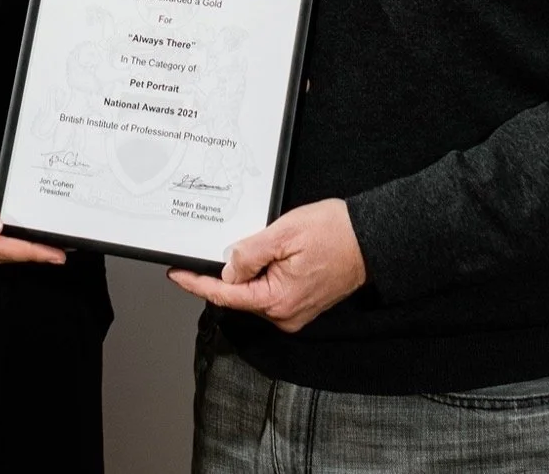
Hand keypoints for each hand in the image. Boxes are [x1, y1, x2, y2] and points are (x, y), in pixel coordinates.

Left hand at [167, 198, 364, 332]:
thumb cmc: (335, 233)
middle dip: (226, 272)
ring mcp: (294, 312)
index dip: (197, 283)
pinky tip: (267, 255)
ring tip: (263, 243)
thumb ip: (250, 253)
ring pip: (254, 292)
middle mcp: (285, 314)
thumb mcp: (284, 234)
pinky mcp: (301, 303)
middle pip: (239, 295)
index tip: (177, 274)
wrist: (371, 239)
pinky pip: (270, 290)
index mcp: (278, 301)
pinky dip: (261, 274)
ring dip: (247, 271)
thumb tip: (227, 268)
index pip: (225, 296)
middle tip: (223, 244)